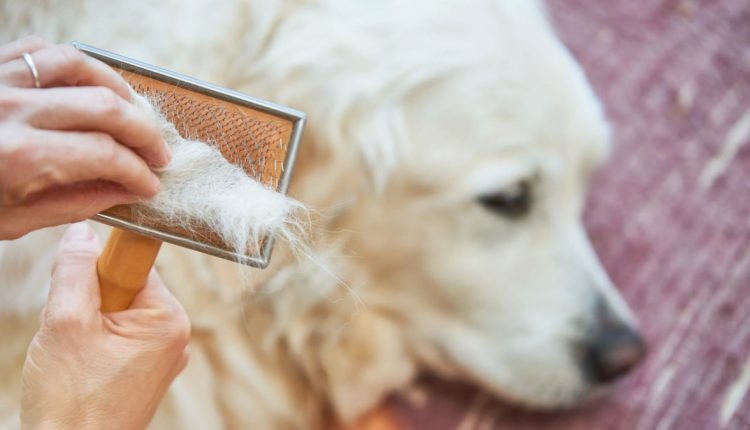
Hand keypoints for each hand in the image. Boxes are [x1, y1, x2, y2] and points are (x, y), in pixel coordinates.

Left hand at [0, 36, 170, 239]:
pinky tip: (92, 86)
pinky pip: (46, 51)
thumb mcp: (12, 220)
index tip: (151, 185)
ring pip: (82, 66)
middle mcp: (14, 110)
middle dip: (145, 134)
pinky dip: (78, 65)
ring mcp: (1, 80)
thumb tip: (125, 192)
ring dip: (120, 90)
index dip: (139, 172)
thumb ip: (75, 203)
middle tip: (159, 154)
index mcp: (19, 157)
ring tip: (135, 114)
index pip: (106, 156)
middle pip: (106, 108)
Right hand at [20, 223, 189, 429]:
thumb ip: (74, 271)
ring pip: (115, 315)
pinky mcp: (144, 374)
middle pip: (123, 289)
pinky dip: (91, 345)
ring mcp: (161, 357)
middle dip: (88, 302)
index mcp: (168, 319)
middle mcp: (174, 336)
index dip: (100, 269)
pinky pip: (115, 340)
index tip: (79, 284)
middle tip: (70, 332)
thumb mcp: (66, 322)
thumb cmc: (72, 401)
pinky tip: (79, 368)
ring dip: (86, 326)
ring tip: (73, 357)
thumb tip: (82, 233)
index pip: (134, 265)